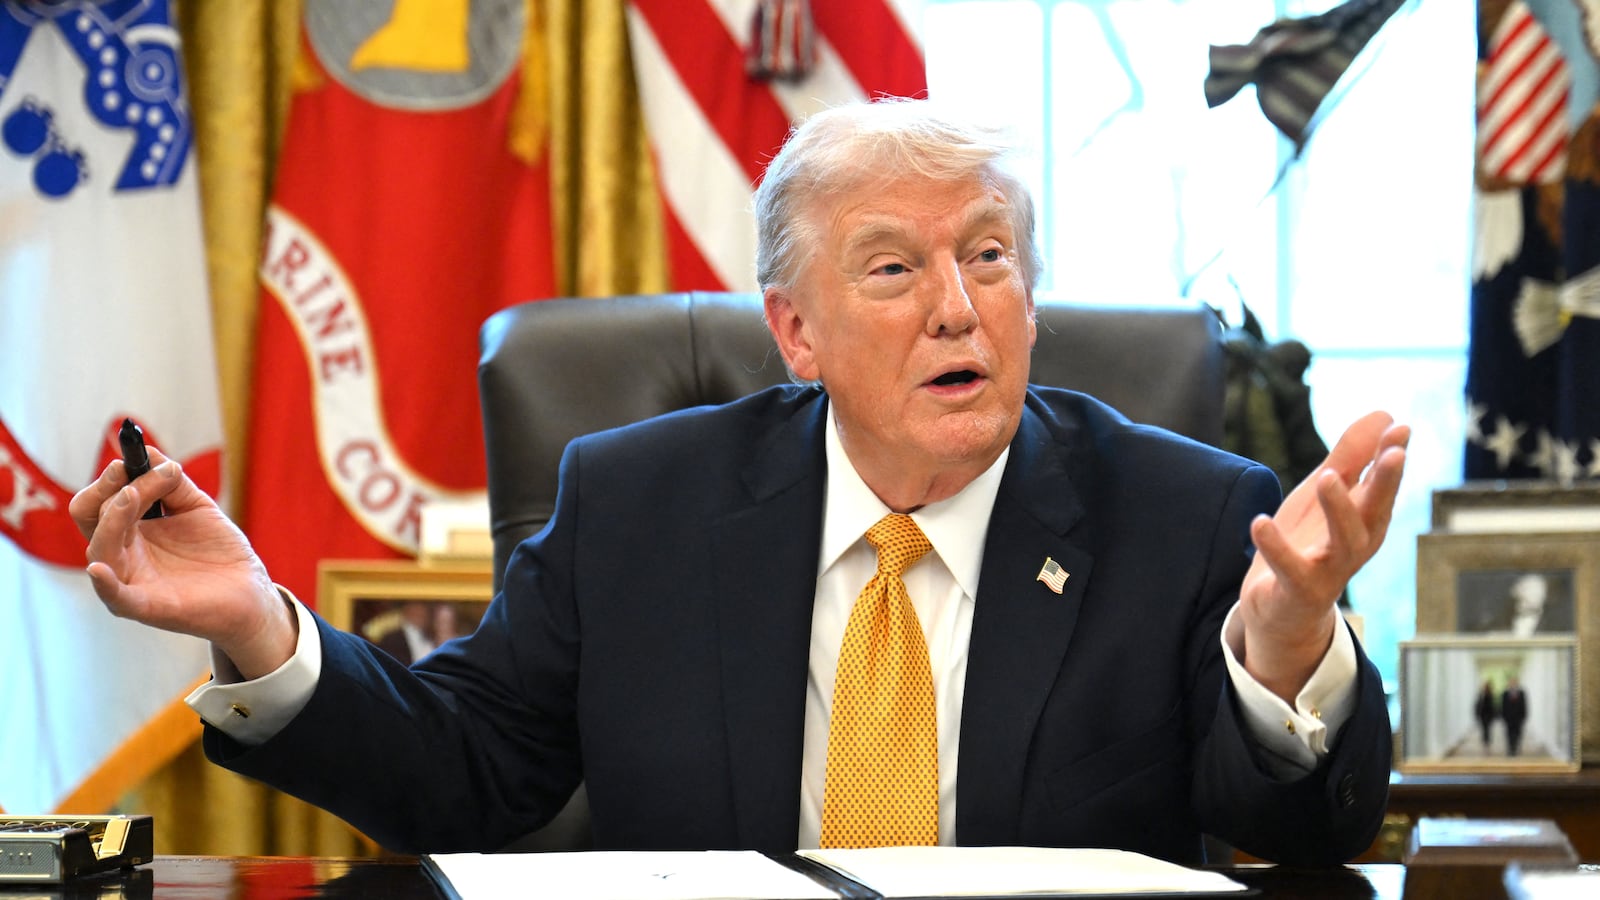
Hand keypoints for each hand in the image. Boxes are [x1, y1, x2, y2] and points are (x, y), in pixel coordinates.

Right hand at [69, 446, 296, 678]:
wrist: (250, 590)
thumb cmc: (219, 551)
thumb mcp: (196, 507)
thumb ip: (172, 483)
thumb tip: (148, 452)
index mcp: (130, 530)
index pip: (101, 500)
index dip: (112, 477)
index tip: (131, 457)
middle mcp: (123, 554)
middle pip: (92, 519)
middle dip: (107, 490)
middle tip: (126, 470)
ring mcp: (132, 581)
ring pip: (101, 549)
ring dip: (114, 517)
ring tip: (133, 494)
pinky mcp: (148, 606)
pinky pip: (117, 598)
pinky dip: (105, 584)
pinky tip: (98, 569)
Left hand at [1238, 411, 1408, 701]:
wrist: (1281, 608)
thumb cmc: (1309, 542)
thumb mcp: (1324, 495)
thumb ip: (1351, 457)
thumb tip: (1385, 415)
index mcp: (1365, 519)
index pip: (1383, 485)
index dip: (1391, 457)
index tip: (1399, 427)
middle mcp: (1355, 544)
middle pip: (1376, 512)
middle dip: (1386, 482)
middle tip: (1393, 451)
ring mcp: (1329, 569)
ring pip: (1344, 542)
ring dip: (1338, 509)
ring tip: (1325, 476)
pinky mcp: (1298, 589)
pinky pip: (1290, 569)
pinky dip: (1276, 547)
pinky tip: (1261, 522)